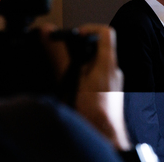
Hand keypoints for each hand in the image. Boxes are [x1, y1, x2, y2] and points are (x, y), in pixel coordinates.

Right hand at [40, 24, 130, 150]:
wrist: (105, 134)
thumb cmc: (93, 112)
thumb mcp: (71, 79)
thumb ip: (60, 55)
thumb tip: (49, 34)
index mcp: (108, 63)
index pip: (107, 32)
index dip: (90, 28)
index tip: (76, 35)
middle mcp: (114, 70)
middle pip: (101, 47)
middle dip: (82, 49)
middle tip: (68, 57)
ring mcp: (114, 81)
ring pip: (99, 63)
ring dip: (83, 64)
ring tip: (70, 75)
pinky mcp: (111, 91)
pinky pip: (100, 76)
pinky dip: (87, 76)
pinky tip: (78, 88)